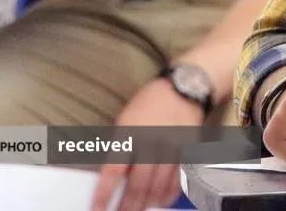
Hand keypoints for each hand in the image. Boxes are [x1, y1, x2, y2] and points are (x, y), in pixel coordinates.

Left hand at [91, 78, 206, 210]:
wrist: (186, 88)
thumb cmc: (150, 101)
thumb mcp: (125, 118)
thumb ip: (120, 146)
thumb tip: (114, 175)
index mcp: (130, 133)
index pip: (113, 171)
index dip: (104, 194)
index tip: (97, 210)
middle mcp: (151, 143)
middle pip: (138, 183)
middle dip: (127, 205)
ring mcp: (172, 149)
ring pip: (159, 185)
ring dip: (147, 203)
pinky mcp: (188, 152)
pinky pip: (178, 179)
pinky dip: (168, 194)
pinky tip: (160, 202)